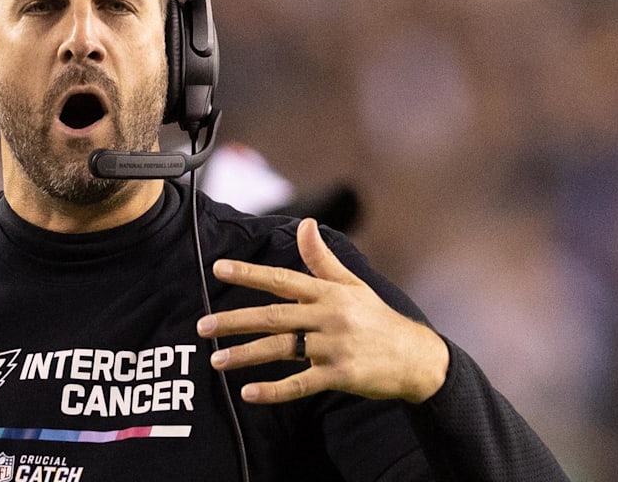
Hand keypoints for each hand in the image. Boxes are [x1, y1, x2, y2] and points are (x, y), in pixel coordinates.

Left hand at [196, 218, 448, 404]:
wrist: (415, 358)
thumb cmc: (377, 318)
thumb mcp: (352, 284)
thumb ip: (322, 258)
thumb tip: (305, 224)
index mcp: (328, 293)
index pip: (281, 280)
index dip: (249, 273)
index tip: (218, 269)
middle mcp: (329, 316)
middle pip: (273, 317)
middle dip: (234, 320)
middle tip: (202, 326)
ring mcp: (334, 346)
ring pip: (281, 349)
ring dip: (246, 355)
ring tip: (216, 361)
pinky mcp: (340, 375)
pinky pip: (300, 383)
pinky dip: (274, 390)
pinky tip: (248, 393)